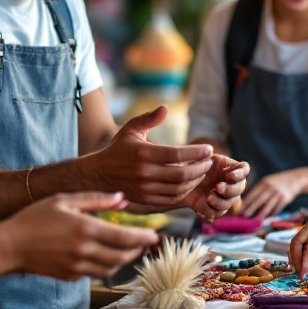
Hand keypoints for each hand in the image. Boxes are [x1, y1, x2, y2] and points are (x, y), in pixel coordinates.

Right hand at [4, 192, 158, 280]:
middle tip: (144, 244)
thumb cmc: (34, 218)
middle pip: (122, 256)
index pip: (125, 237)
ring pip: (111, 269)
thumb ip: (95, 199)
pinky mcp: (70, 276)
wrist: (9, 246)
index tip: (155, 236)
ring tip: (128, 250)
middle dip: (136, 251)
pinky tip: (104, 256)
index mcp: (85, 229)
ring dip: (123, 261)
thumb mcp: (64, 200)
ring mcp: (77, 267)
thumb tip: (121, 197)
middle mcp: (84, 251)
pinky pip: (95, 274)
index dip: (143, 238)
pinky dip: (105, 266)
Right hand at [87, 107, 213, 206]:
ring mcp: (145, 189)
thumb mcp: (130, 129)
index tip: (209, 149)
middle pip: (182, 174)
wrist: (99, 174)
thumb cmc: (118, 149)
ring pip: (179, 188)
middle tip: (209, 162)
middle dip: (201, 168)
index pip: (177, 154)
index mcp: (143, 153)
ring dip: (195, 180)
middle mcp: (145, 173)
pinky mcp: (145, 200)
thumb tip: (165, 108)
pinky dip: (184, 192)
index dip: (197, 152)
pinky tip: (190, 183)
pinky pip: (171, 199)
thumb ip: (148, 118)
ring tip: (202, 171)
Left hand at [183, 155, 248, 220]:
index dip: (240, 174)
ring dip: (220, 203)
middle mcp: (232, 184)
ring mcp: (224, 197)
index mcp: (231, 168)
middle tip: (217, 187)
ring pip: (229, 203)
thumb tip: (208, 154)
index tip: (230, 176)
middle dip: (229, 190)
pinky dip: (211, 213)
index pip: (244, 170)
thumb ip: (206, 157)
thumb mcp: (200, 157)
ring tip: (208, 199)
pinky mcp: (214, 208)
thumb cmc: (194, 165)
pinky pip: (217, 213)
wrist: (182, 180)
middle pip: (239, 189)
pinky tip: (202, 210)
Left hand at [240, 170, 304, 218]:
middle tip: (244, 217)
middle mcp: (270, 187)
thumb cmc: (277, 181)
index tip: (240, 209)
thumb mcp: (267, 181)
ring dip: (260, 215)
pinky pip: (276, 209)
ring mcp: (278, 194)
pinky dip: (271, 215)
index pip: (252, 193)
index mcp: (264, 182)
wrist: (295, 179)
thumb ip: (258, 189)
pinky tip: (266, 219)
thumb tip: (246, 202)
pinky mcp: (285, 199)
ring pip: (268, 207)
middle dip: (250, 210)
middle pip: (259, 201)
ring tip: (254, 221)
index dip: (246, 202)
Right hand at [289, 214, 307, 278]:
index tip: (303, 268)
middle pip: (296, 248)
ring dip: (300, 265)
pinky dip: (306, 267)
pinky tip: (307, 273)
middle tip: (302, 275)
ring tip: (303, 276)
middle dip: (298, 262)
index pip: (299, 240)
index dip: (299, 255)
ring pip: (299, 255)